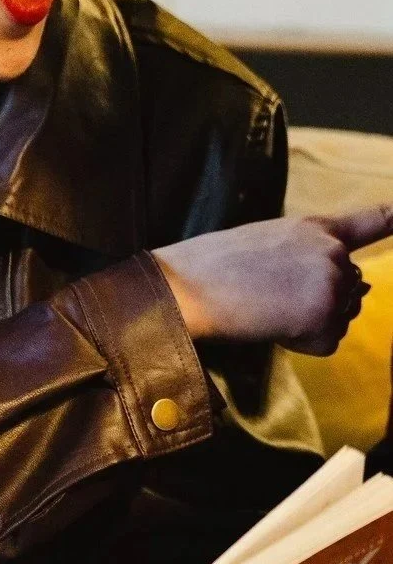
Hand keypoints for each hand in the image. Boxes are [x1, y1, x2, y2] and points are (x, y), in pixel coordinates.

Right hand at [153, 206, 392, 352]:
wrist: (191, 287)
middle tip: (271, 295)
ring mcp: (332, 285)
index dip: (391, 219)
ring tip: (269, 308)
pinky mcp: (325, 319)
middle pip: (350, 286)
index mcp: (316, 227)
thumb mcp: (268, 243)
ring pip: (341, 316)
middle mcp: (333, 252)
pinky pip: (326, 343)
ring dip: (311, 321)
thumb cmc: (216, 266)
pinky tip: (273, 326)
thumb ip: (311, 257)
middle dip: (321, 298)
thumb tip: (361, 289)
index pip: (368, 222)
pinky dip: (301, 344)